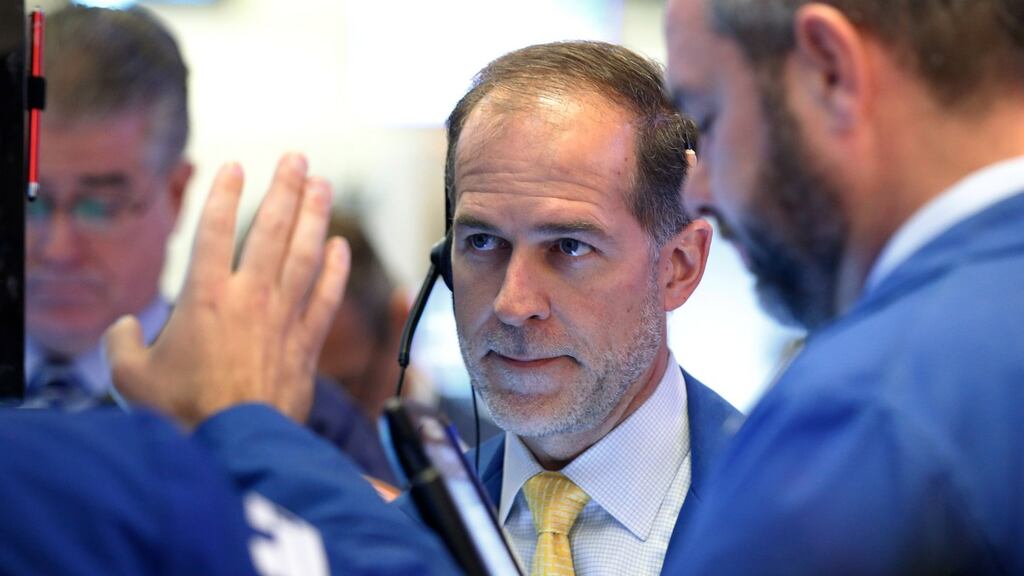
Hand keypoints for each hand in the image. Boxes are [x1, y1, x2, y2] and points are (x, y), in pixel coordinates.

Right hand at [106, 153, 349, 427]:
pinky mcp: (307, 344)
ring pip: (306, 255)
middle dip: (285, 189)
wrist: (234, 447)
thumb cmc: (182, 414)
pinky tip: (342, 247)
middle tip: (296, 159)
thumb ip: (125, 343)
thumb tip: (129, 328)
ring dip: (316, 216)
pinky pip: (327, 297)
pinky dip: (337, 271)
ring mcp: (284, 318)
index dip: (225, 195)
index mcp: (206, 297)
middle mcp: (251, 298)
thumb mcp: (132, 378)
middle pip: (272, 230)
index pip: (216, 231)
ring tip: (323, 185)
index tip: (235, 168)